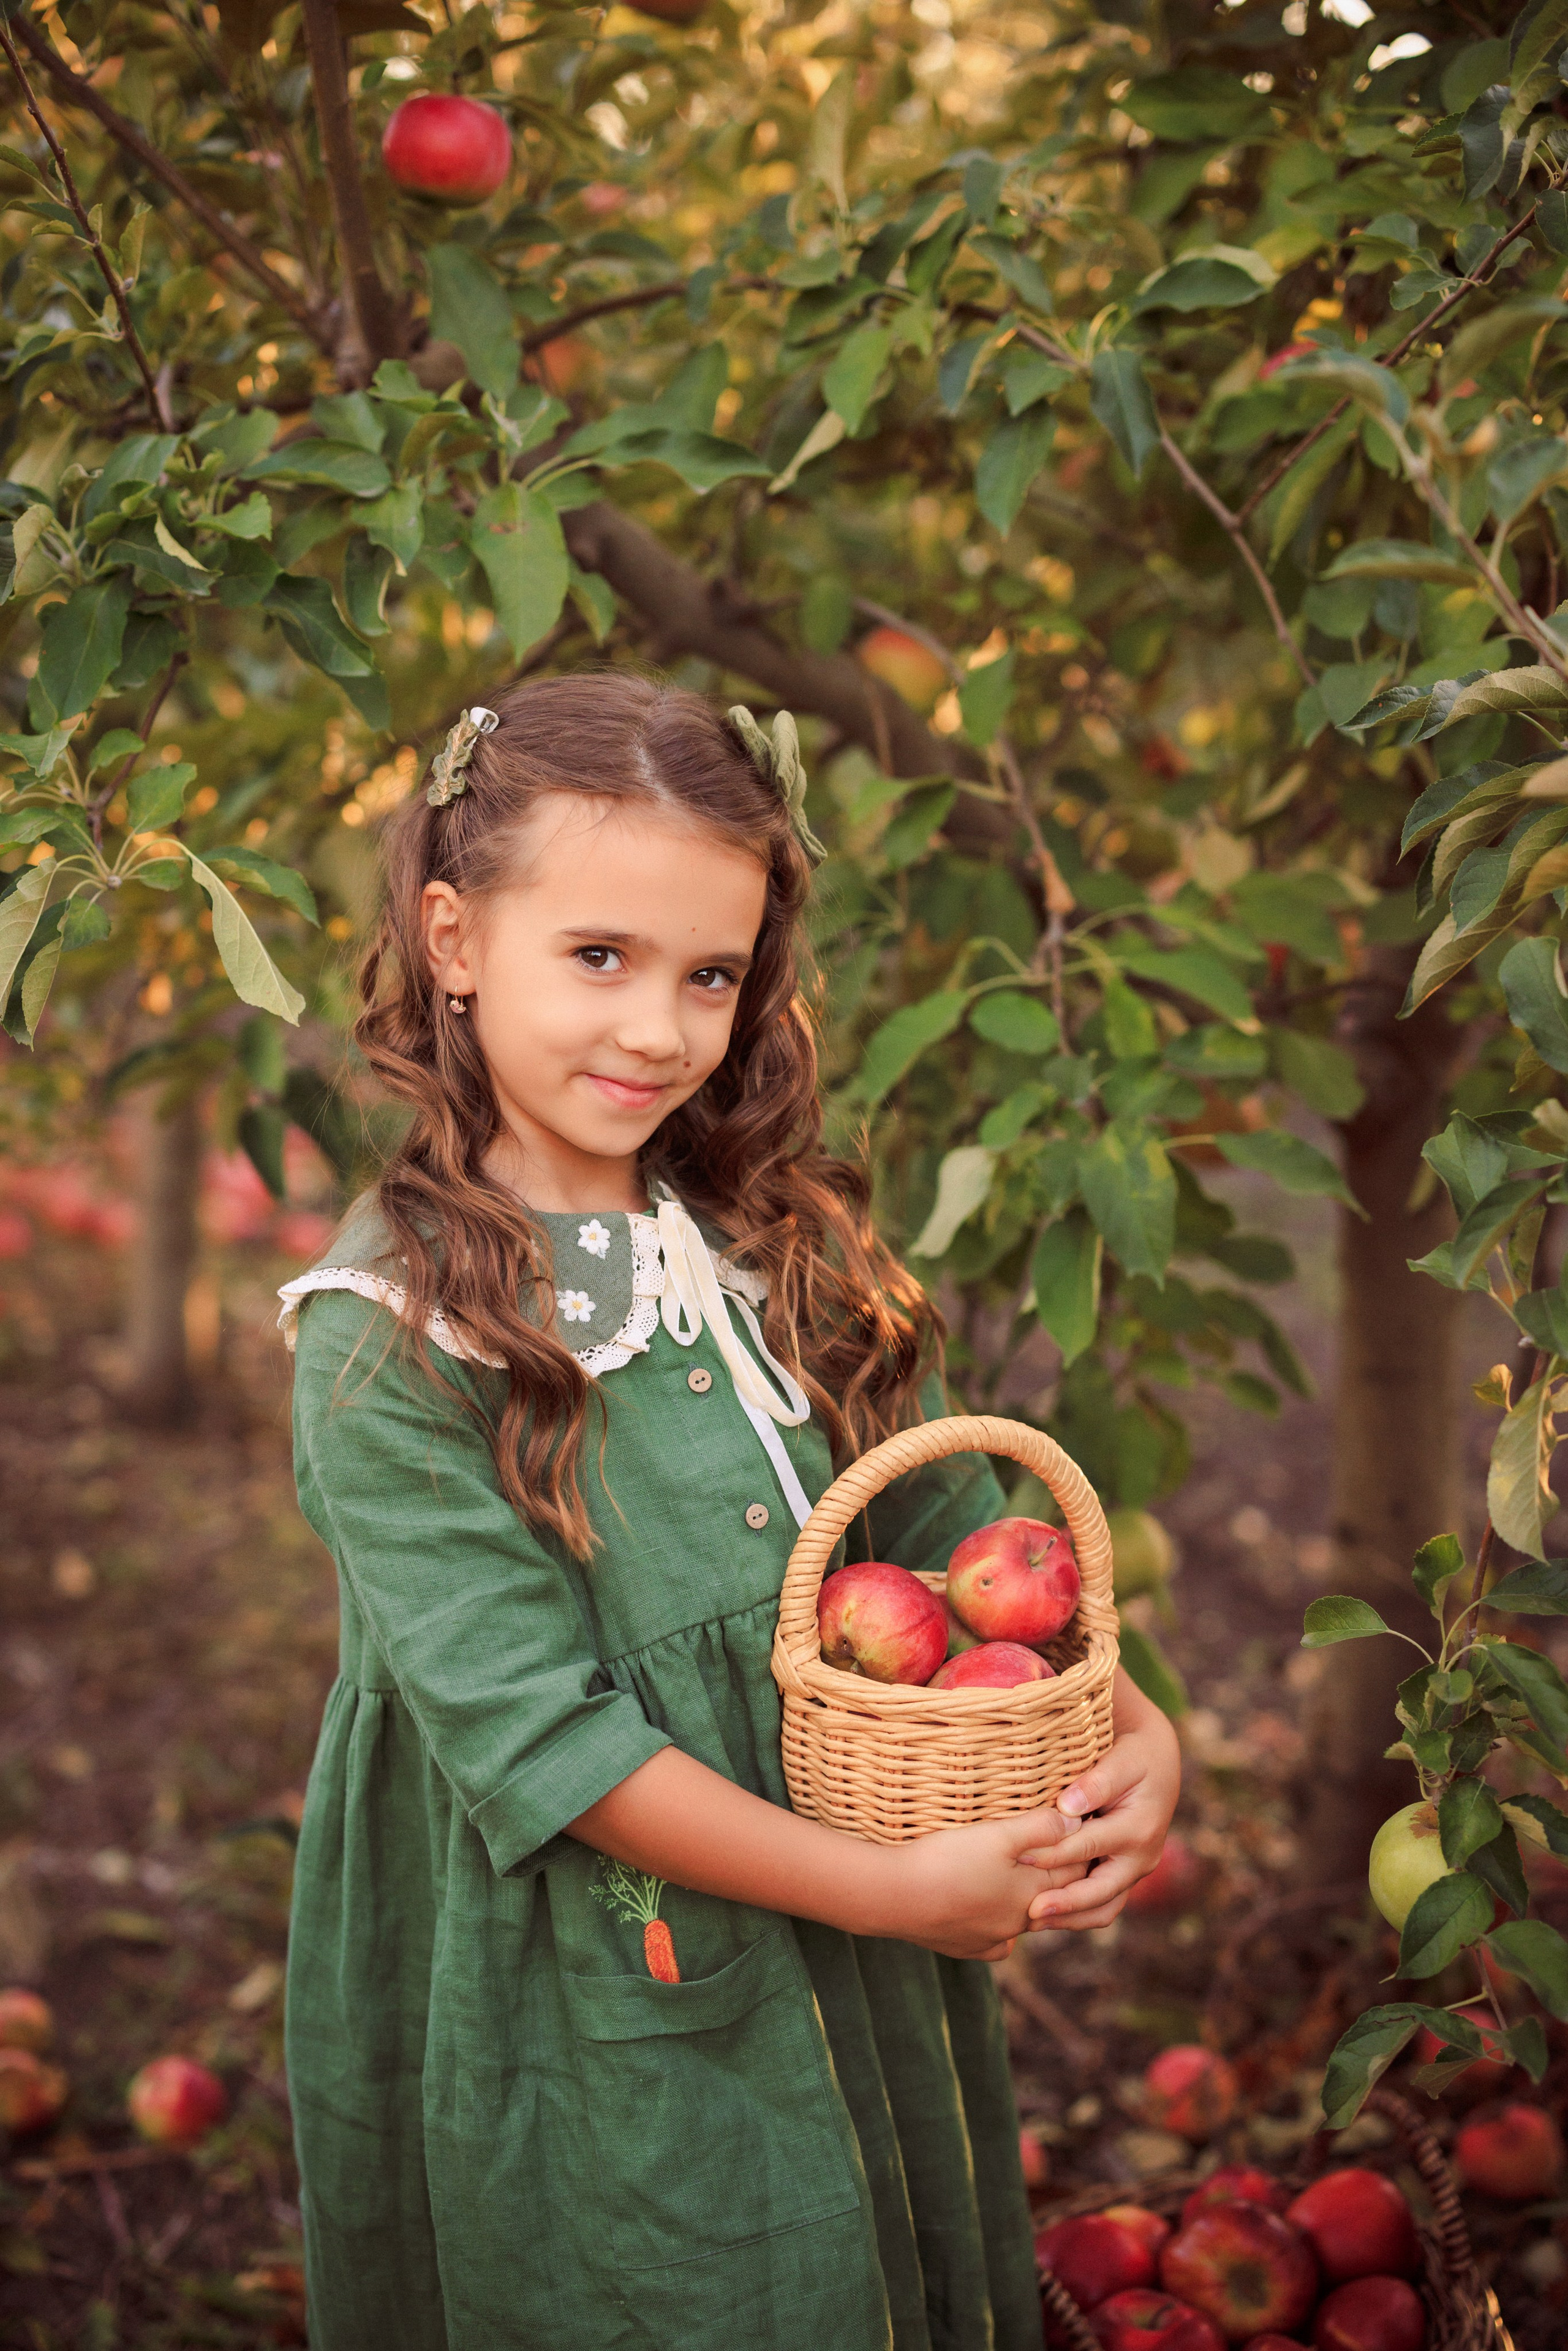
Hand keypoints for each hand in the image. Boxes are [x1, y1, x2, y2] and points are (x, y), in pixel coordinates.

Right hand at [870, 1805, 1087, 1960]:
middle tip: (1068, 1855)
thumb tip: (1076, 1822)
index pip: (1072, 1871)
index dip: (1082, 1849)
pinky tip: (996, 1924)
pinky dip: (1000, 1932)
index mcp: (1031, 1894)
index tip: (1089, 1831)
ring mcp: (990, 1939)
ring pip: (1023, 1921)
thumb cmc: (947, 1861)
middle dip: (1061, 1876)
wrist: (894, 1897)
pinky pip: (993, 1943)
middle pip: (1051, 1897)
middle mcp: (1017, 1923)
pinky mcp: (963, 1947)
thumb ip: (1039, 1828)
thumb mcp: (997, 1835)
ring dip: (1030, 1901)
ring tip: (1030, 1883)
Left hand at [1026, 1669, 1181, 1933]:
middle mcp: (1142, 1858)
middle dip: (1066, 1905)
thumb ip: (1096, 1783)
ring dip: (1071, 1918)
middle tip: (1031, 1912)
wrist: (1157, 1761)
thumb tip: (1068, 1807)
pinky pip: (1102, 1903)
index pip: (1089, 1847)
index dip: (1054, 1854)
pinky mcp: (1124, 1875)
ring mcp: (1134, 1871)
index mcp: (1139, 1829)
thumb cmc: (1134, 1755)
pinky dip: (1076, 1912)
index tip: (1020, 1857)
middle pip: (1101, 1892)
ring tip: (1033, 1923)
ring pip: (1104, 1908)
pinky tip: (1045, 1914)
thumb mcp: (1122, 1759)